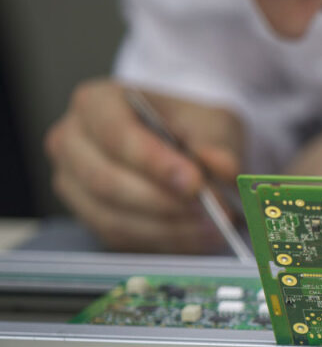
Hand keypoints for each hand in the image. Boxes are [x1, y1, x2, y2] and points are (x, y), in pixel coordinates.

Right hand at [45, 79, 243, 253]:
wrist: (184, 145)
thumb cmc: (189, 127)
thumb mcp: (211, 124)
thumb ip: (217, 146)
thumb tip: (223, 168)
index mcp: (96, 104)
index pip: (116, 134)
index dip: (154, 162)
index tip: (194, 182)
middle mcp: (73, 143)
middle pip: (107, 181)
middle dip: (165, 202)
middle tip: (211, 211)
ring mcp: (74, 185)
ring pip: (113, 217)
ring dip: (168, 228)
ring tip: (213, 227)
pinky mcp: (90, 218)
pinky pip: (122, 239)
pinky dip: (164, 241)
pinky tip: (199, 237)